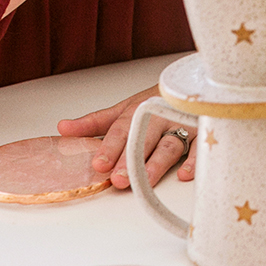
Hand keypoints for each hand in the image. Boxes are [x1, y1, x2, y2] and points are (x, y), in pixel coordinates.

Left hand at [57, 85, 196, 188]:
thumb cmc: (155, 101)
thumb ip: (95, 122)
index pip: (121, 130)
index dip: (110, 147)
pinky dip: (195, 160)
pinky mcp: (202, 132)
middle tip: (119, 178)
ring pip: (170, 145)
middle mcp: (159, 117)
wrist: (192, 84)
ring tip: (146, 181)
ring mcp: (182, 124)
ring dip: (158, 163)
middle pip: (144, 139)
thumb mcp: (124, 109)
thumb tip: (62, 128)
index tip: (99, 164)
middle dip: (132, 159)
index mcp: (138, 111)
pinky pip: (200, 148)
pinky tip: (184, 173)